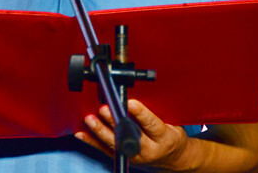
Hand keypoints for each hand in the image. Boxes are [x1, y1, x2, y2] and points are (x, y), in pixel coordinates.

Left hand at [75, 99, 193, 170]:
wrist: (174, 160)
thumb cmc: (172, 138)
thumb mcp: (171, 122)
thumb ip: (156, 112)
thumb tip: (136, 95)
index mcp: (164, 138)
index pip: (152, 124)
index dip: (141, 114)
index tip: (130, 103)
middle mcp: (149, 149)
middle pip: (130, 135)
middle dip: (114, 122)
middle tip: (104, 109)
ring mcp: (135, 156)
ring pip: (115, 144)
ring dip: (100, 131)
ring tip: (90, 120)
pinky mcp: (125, 159)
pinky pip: (106, 151)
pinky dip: (93, 142)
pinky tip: (83, 134)